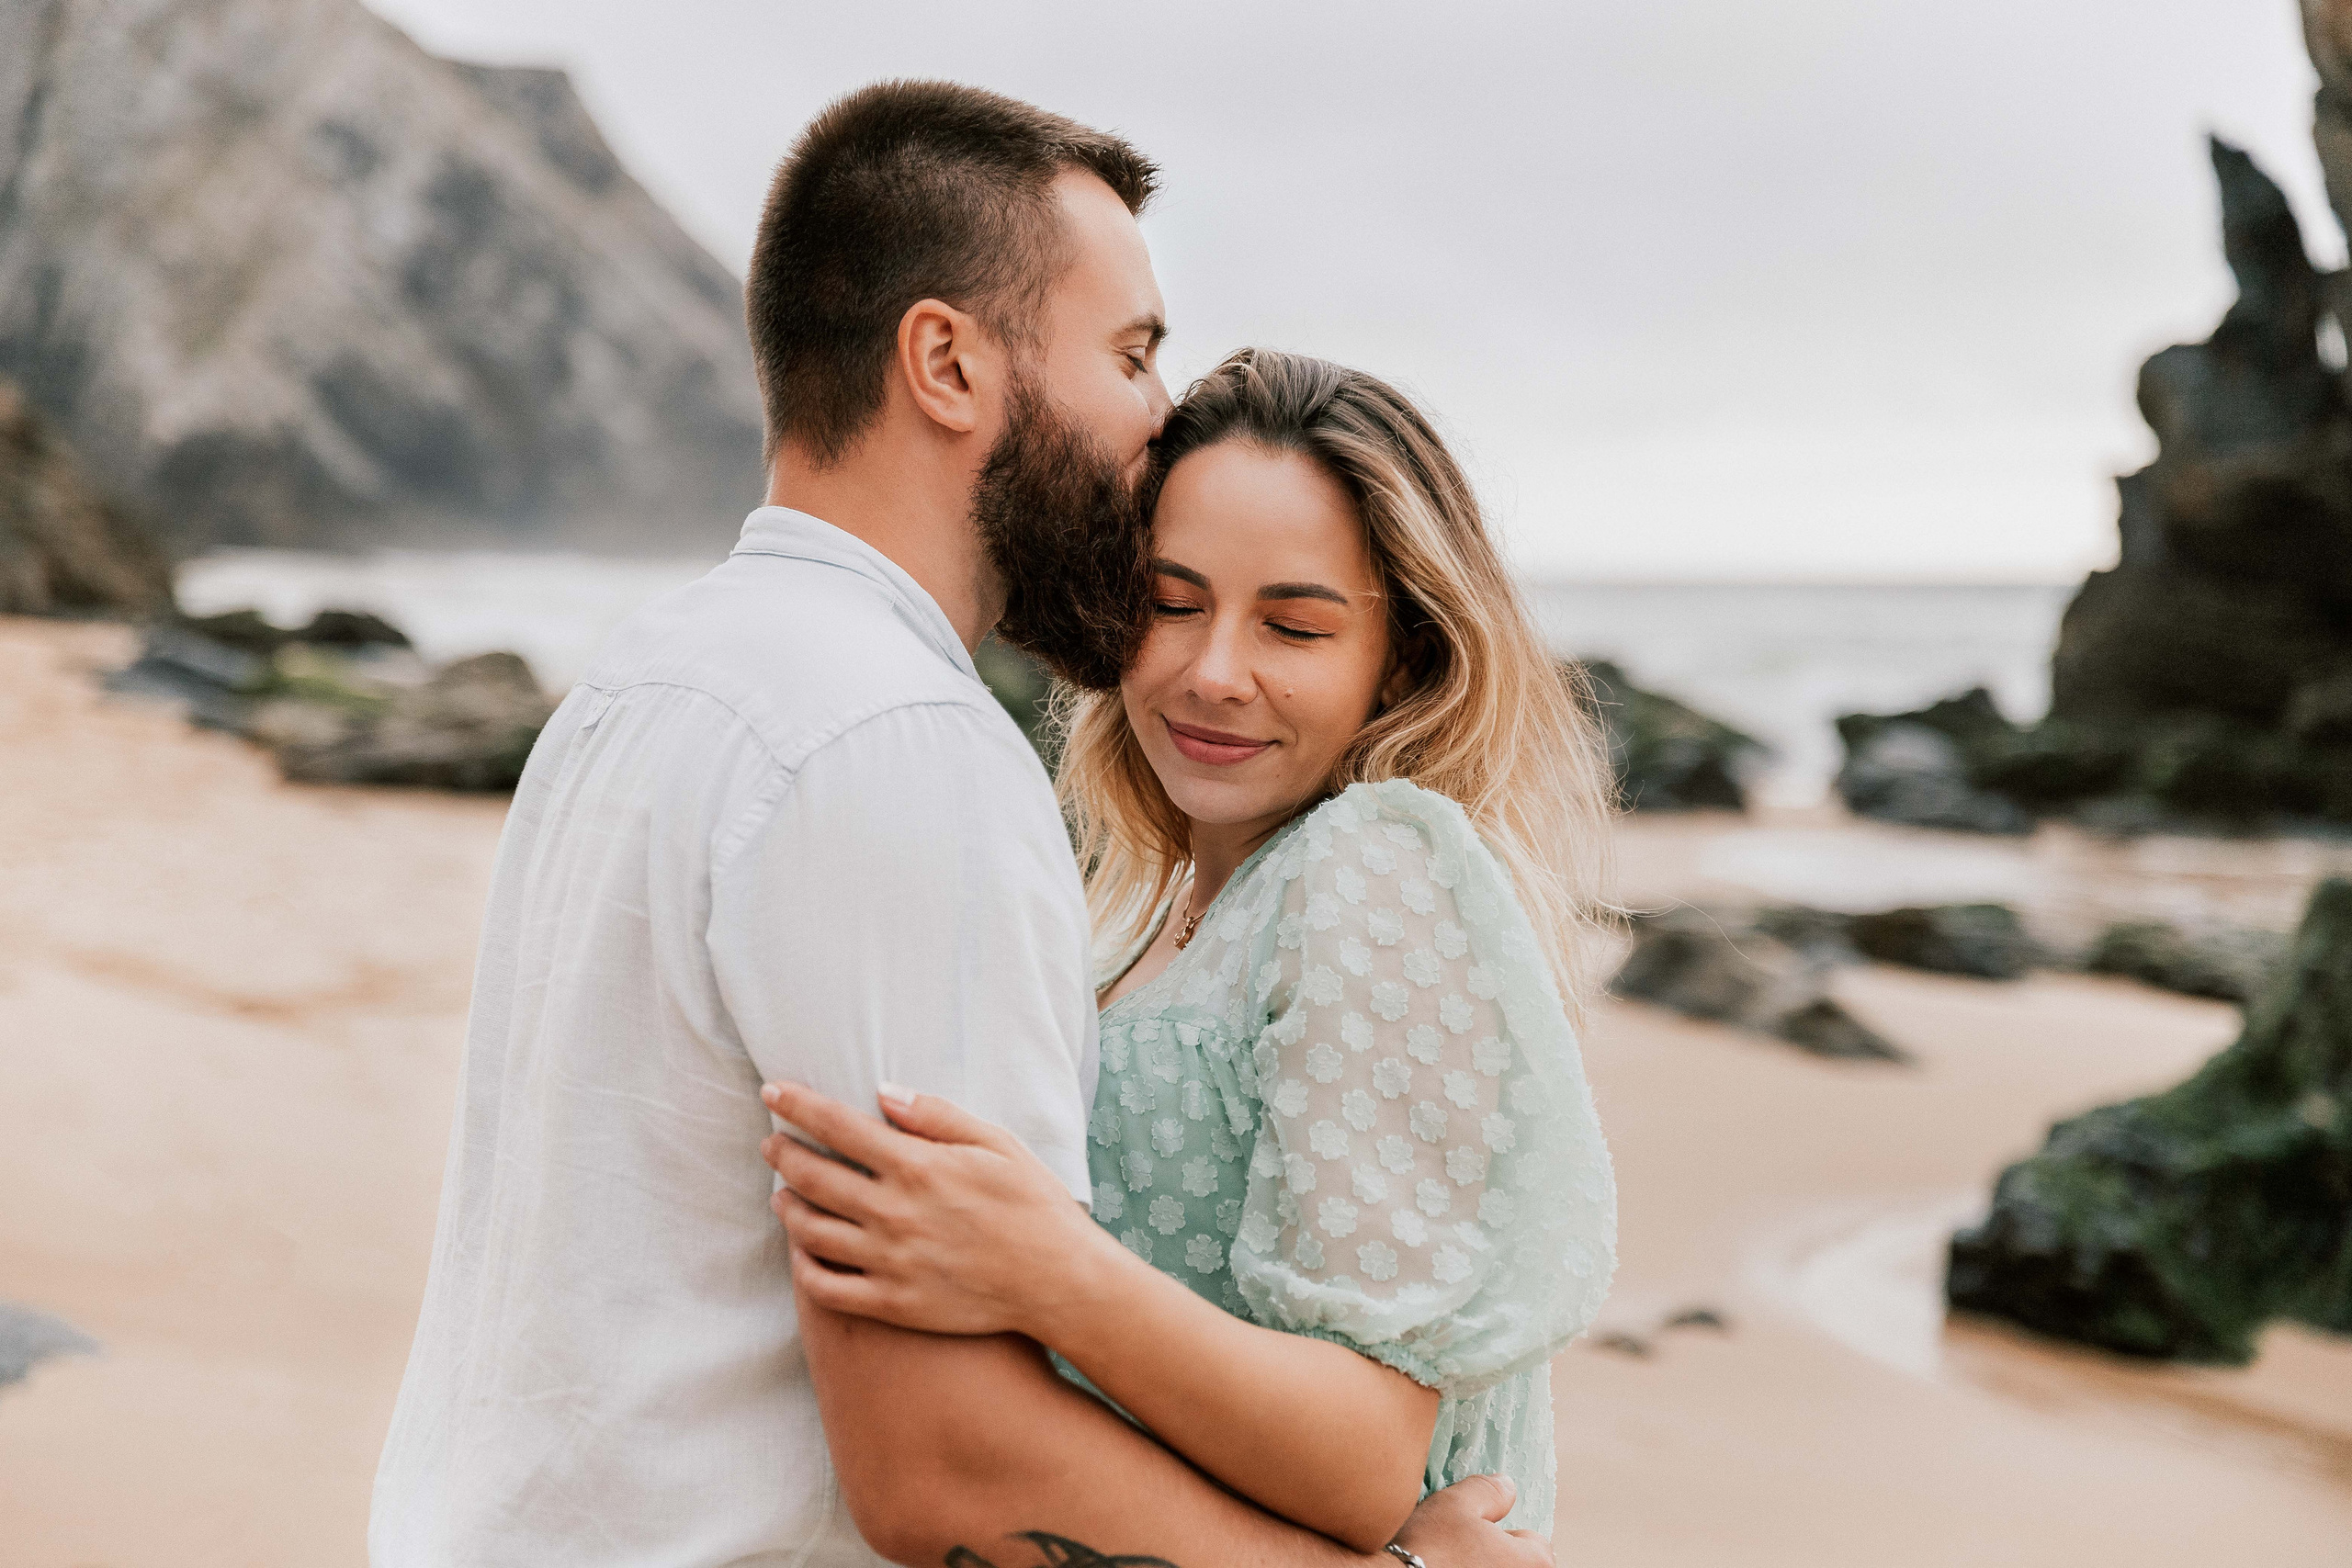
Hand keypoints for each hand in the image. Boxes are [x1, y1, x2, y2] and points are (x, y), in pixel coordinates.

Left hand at [760, 1080, 1119, 1338]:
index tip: (773, 1092)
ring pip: (810, 1232)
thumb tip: (883, 1092)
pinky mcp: (892, 1304)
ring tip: (782, 1195)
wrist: (1058, 1281)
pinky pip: (826, 1289)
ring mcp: (889, 1262)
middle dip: (781, 1154)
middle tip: (770, 1144)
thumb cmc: (1033, 1204)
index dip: (797, 1105)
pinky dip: (803, 1266)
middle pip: (812, 1177)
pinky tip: (803, 1251)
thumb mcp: (996, 1142)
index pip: (837, 1126)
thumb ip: (936, 1116)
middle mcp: (894, 1214)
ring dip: (786, 1207)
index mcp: (918, 1167)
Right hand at [1391, 1475, 1550, 1567]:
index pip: (1534, 1541)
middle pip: (1514, 1563)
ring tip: (1446, 1564)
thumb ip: (1488, 1491)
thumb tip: (1507, 1486)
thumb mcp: (1456, 1504)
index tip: (1476, 1532)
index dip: (1502, 1531)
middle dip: (1492, 1555)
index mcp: (1533, 1563)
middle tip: (1458, 1549)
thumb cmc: (1429, 1549)